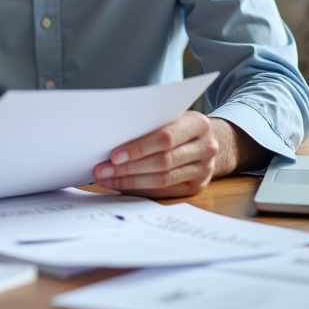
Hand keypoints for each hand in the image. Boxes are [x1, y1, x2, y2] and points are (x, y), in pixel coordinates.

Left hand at [93, 111, 224, 197]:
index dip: (138, 148)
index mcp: (198, 124)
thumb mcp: (170, 117)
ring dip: (131, 181)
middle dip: (129, 168)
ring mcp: (204, 169)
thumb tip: (111, 142)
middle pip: (163, 161)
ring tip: (107, 179)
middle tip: (103, 171)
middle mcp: (206, 147)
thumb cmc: (178, 125)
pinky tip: (123, 186)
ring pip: (163, 179)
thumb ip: (150, 126)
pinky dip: (141, 189)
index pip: (165, 138)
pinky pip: (165, 191)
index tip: (113, 156)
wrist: (204, 140)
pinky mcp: (198, 186)